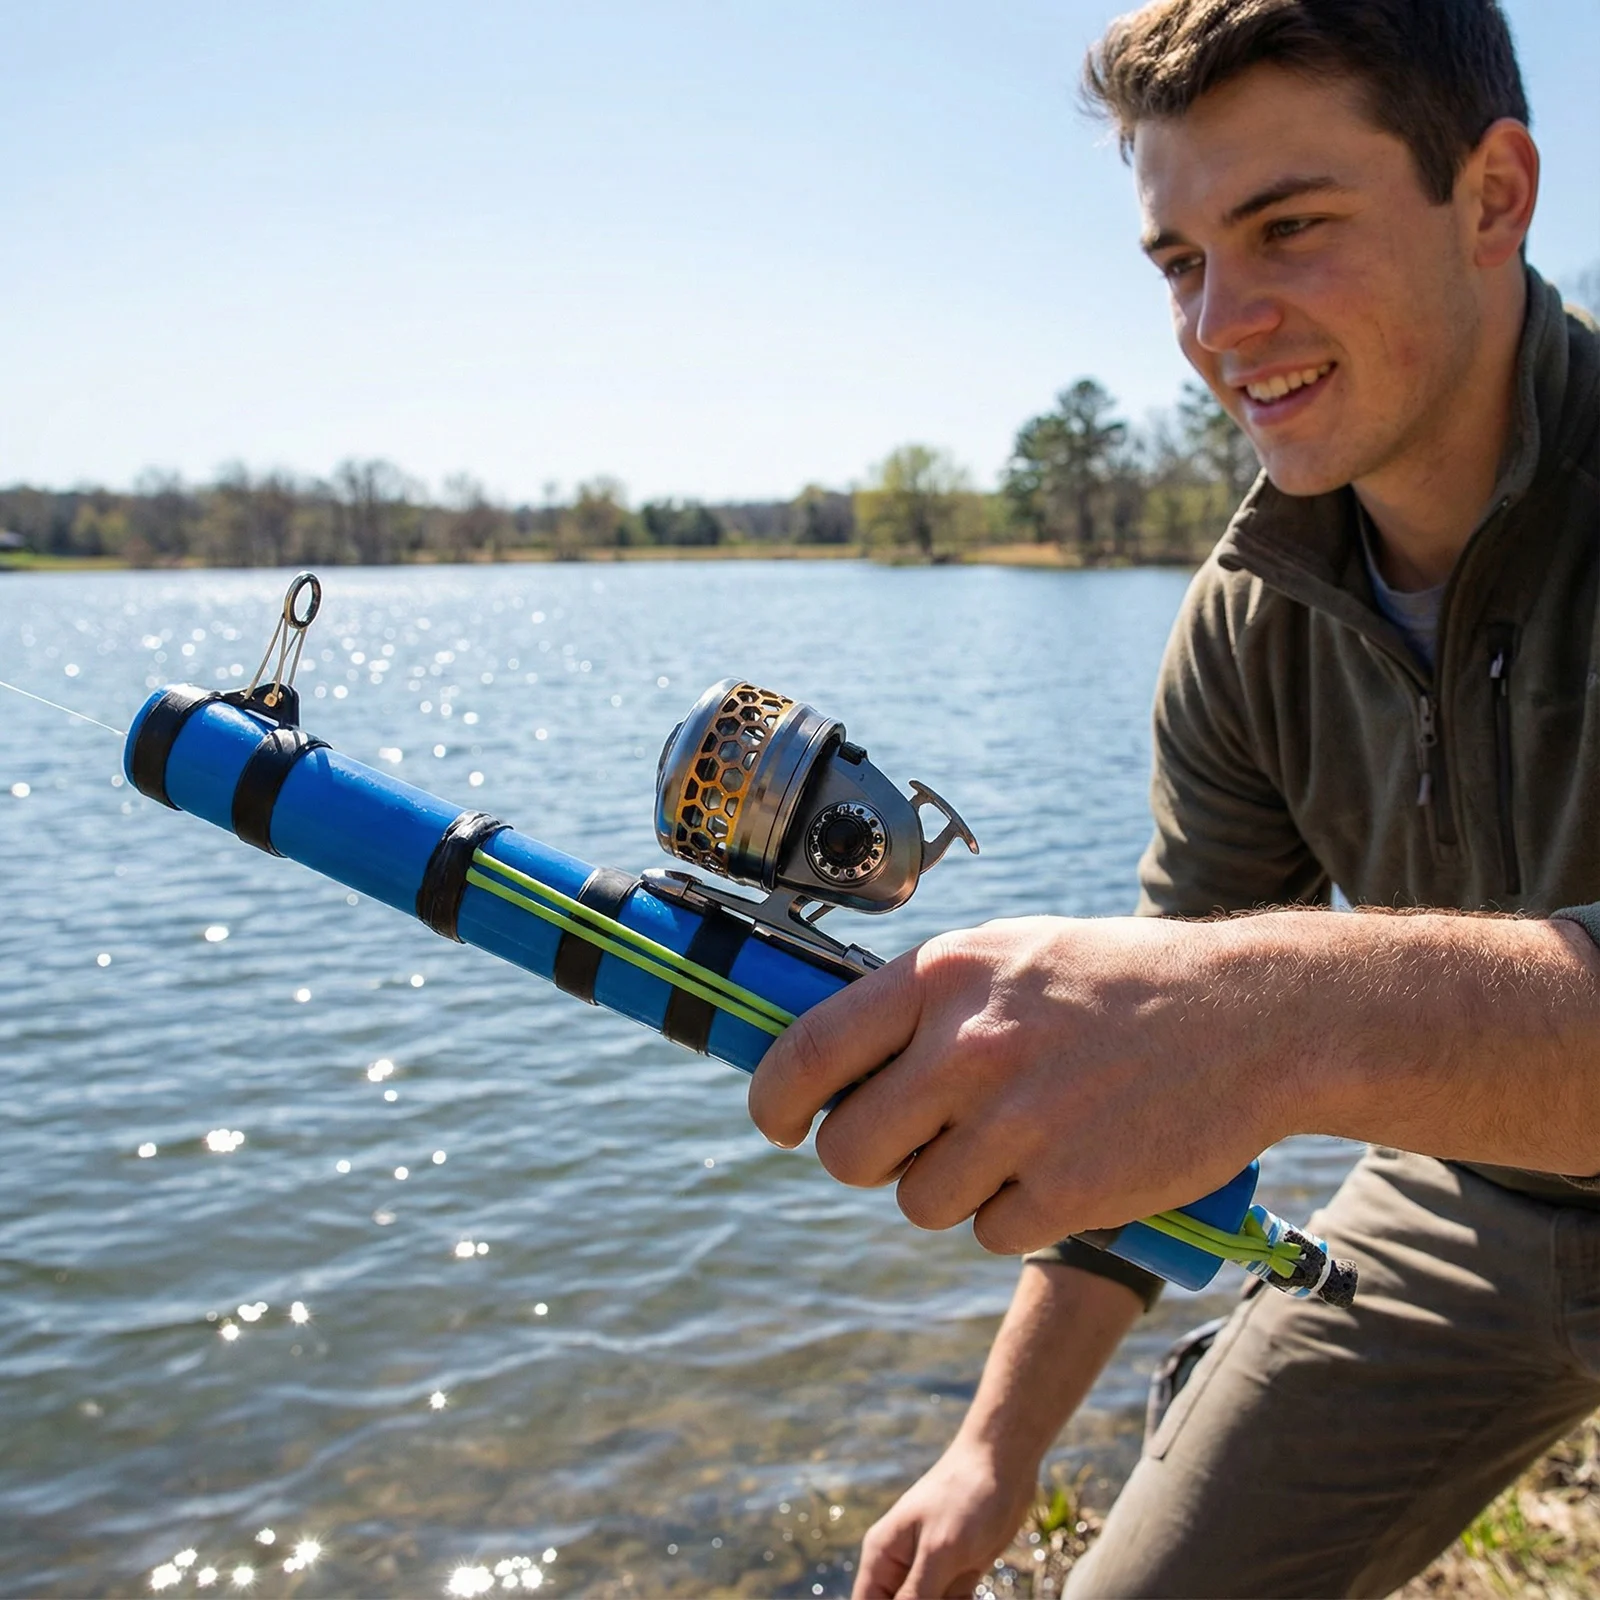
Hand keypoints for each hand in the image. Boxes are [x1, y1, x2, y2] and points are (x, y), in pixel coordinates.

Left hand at [749, 915, 1296, 1252]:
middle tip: (917, 1144)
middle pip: (848, 1152)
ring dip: (954, 1189)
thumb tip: (826, 1060)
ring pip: (919, 1202)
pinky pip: (992, 1234)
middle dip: (873, 1159)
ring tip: (1015, 1142)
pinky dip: (1018, 1215)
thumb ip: (919, 1002)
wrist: (1252, 1016)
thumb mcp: (1007, 956)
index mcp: (942, 977)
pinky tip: (1064, 1166)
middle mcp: (969, 1048)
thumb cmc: (1116, 983)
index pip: (805, 1054)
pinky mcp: (1070, 1190)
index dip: (773, 1102)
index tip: (780, 1124)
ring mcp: (1019, 1123)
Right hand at [853, 1436, 1037, 1599]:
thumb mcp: (939, 1550)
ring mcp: (930, 1569)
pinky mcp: (957, 1571)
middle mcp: (901, 1565)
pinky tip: (971, 1595)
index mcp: (883, 1555)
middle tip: (947, 1597)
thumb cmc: (965, 1495)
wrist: (1004, 1462)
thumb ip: (915, 1594)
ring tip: (960, 1588)